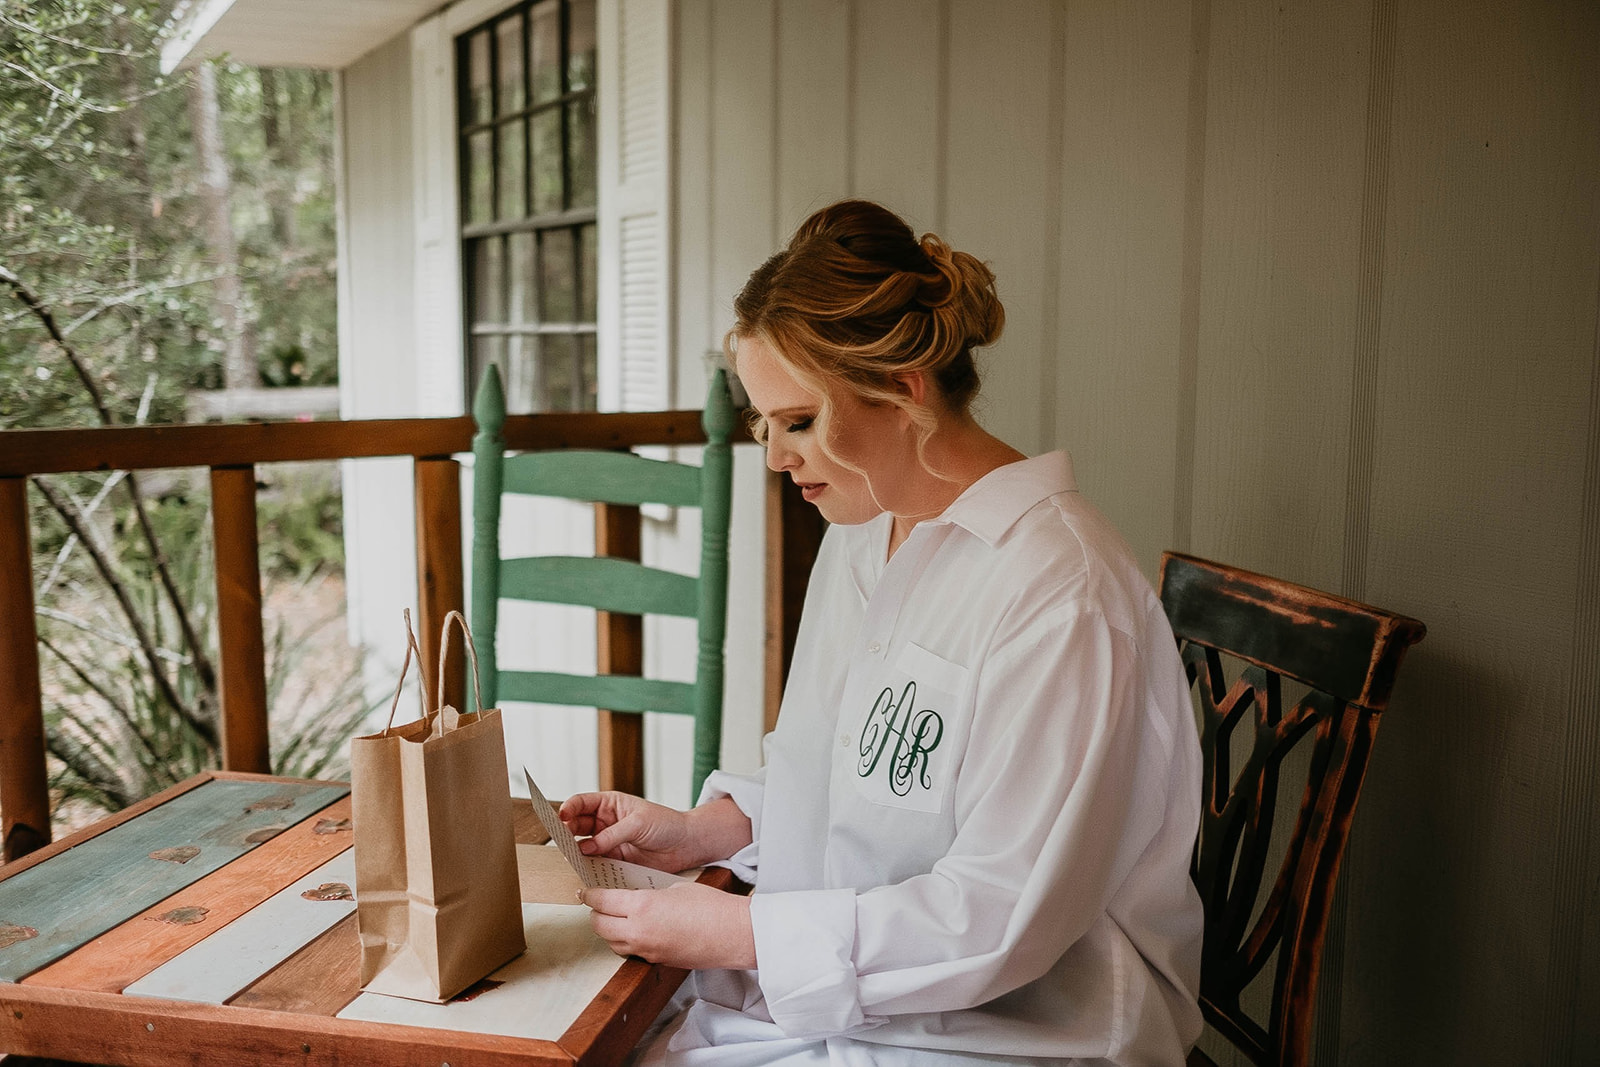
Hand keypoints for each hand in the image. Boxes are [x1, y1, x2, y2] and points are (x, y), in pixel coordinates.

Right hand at [559, 792, 752, 872]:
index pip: (582, 803)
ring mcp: (608, 842)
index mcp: (610, 804)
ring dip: (575, 853)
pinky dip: (588, 868)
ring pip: (583, 846)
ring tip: (571, 859)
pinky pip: (595, 863)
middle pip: (577, 826)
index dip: (569, 808)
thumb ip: (612, 835)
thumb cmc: (666, 824)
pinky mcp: (614, 860)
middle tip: (562, 843)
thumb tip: (587, 847)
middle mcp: (605, 822)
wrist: (685, 845)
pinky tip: (584, 872)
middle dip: (567, 833)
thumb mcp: (638, 823)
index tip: (561, 817)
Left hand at [580, 882, 755, 969]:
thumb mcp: (675, 888)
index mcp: (642, 907)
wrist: (733, 934)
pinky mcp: (658, 961)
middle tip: (596, 904)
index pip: (602, 902)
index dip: (590, 895)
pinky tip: (636, 932)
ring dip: (609, 930)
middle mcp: (639, 931)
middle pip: (600, 926)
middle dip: (595, 914)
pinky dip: (627, 942)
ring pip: (613, 943)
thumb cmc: (711, 907)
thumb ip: (649, 895)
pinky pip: (631, 952)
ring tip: (614, 918)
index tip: (586, 891)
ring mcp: (647, 950)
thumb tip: (637, 901)